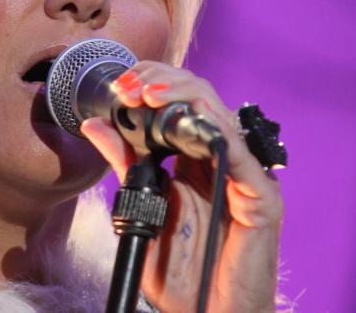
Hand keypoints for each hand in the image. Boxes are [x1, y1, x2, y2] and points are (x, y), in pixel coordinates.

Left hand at [80, 61, 281, 312]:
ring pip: (220, 116)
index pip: (178, 102)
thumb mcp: (140, 210)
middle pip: (199, 98)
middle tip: (127, 86)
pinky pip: (243, 157)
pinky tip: (191, 124)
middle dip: (161, 82)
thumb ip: (124, 164)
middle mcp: (220, 159)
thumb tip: (94, 123)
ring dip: (184, 97)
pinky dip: (217, 134)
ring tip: (148, 94)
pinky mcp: (261, 198)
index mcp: (193, 158)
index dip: (149, 84)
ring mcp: (243, 176)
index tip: (117, 85)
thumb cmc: (181, 274)